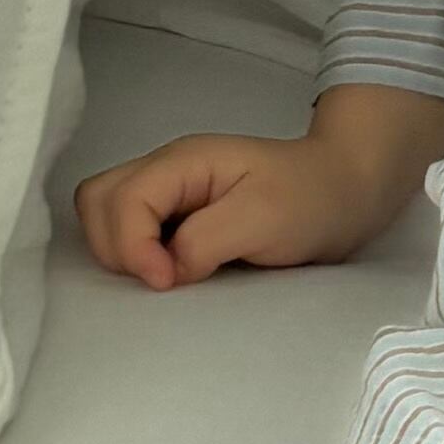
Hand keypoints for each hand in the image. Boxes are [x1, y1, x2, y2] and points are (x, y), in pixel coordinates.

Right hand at [69, 131, 362, 288]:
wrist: (346, 192)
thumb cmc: (312, 199)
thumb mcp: (263, 219)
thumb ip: (204, 240)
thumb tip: (164, 270)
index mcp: (184, 162)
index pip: (122, 199)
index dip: (133, 247)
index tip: (169, 281)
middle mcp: (167, 171)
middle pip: (97, 200)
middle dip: (114, 247)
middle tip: (160, 278)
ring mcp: (170, 191)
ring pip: (105, 213)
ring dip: (120, 251)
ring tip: (162, 276)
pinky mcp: (177, 215)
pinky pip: (130, 229)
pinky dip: (135, 255)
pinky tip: (168, 273)